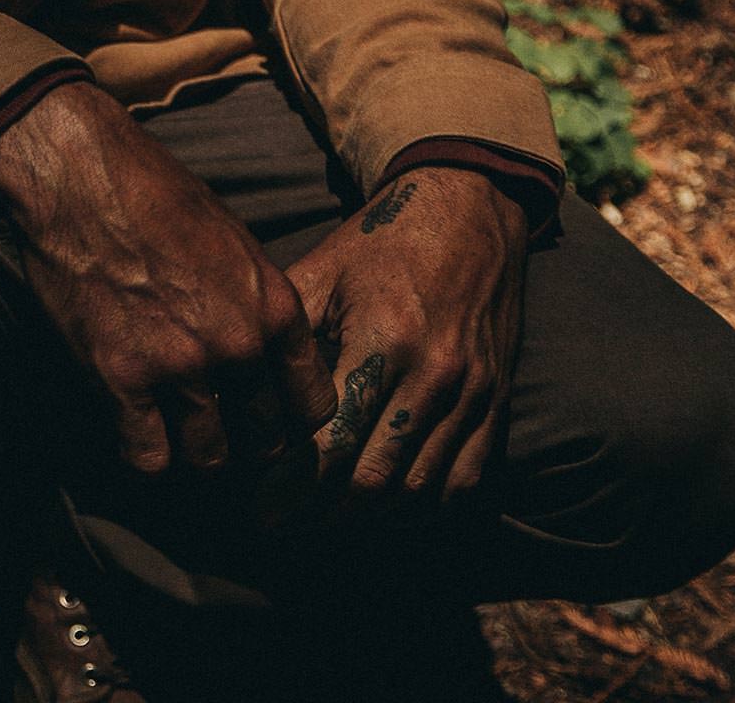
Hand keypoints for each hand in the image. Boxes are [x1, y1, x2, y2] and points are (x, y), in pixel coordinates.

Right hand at [0, 84, 337, 477]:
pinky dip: (143, 455)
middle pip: (263, 441)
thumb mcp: (232, 239)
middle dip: (243, 445)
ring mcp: (179, 364)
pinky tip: (135, 431)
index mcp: (274, 306)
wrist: (81, 174)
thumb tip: (264, 351)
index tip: (267, 420)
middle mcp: (238, 343)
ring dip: (193, 454)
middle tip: (219, 435)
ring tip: (176, 437)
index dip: (291, 422)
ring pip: (208, 458)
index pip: (312, 405)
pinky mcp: (121, 377)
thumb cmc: (154, 192)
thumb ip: (255, 302)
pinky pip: (148, 458)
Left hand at [285, 167, 526, 506]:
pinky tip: (386, 509)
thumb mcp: (324, 268)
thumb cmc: (382, 240)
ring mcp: (471, 395)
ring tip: (324, 523)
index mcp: (383, 339)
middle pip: (376, 478)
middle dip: (324, 513)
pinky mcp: (495, 403)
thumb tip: (239, 383)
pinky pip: (465, 481)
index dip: (293, 482)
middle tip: (283, 524)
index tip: (259, 506)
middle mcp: (433, 376)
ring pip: (420, 490)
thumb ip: (288, 330)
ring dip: (371, 519)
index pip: (334, 438)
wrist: (469, 209)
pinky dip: (425, 506)